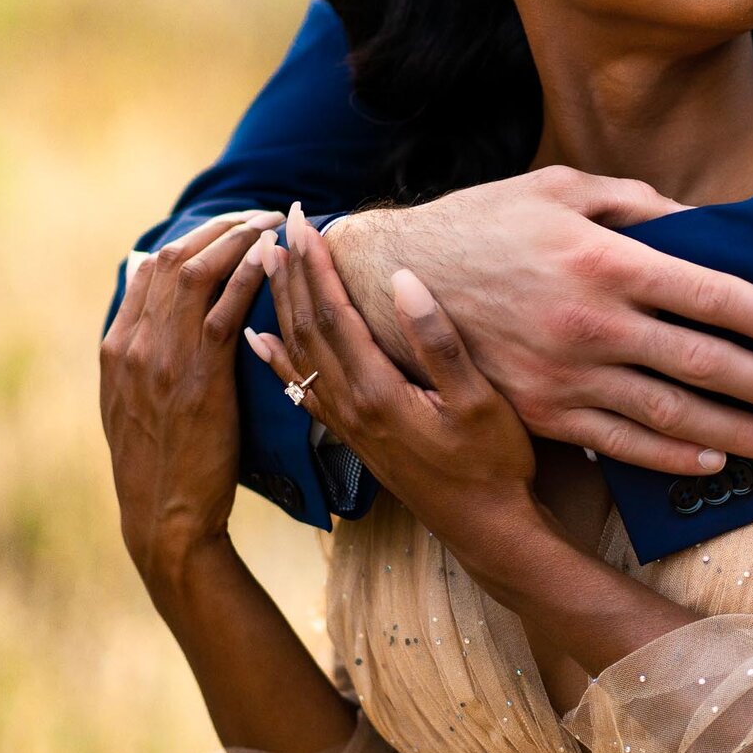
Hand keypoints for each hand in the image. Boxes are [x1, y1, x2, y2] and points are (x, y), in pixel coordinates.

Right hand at [97, 210, 277, 600]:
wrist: (163, 516)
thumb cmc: (157, 460)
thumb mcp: (128, 400)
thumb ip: (134, 345)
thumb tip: (141, 282)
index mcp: (116, 346)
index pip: (151, 266)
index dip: (192, 236)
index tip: (228, 224)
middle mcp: (134, 345)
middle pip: (173, 259)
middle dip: (219, 226)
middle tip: (259, 213)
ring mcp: (162, 360)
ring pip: (196, 274)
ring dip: (237, 239)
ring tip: (272, 223)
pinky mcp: (199, 379)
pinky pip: (224, 311)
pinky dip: (247, 275)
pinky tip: (271, 257)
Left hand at [252, 207, 545, 560]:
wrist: (486, 529)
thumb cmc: (493, 464)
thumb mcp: (479, 400)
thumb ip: (438, 342)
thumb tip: (402, 280)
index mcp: (377, 390)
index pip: (334, 314)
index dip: (316, 265)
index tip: (302, 223)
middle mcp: (352, 406)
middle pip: (307, 327)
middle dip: (292, 272)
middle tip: (279, 225)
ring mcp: (349, 423)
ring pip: (299, 353)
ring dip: (282, 304)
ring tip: (266, 263)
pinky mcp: (353, 436)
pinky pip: (302, 387)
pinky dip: (276, 358)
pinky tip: (259, 340)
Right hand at [325, 168, 752, 475]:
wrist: (392, 283)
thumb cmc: (484, 223)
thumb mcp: (558, 188)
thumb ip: (635, 203)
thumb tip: (701, 224)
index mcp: (604, 259)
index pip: (712, 293)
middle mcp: (591, 322)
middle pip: (705, 362)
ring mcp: (566, 375)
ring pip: (671, 414)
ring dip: (738, 434)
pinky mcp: (542, 412)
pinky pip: (620, 443)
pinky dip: (672, 456)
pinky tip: (712, 462)